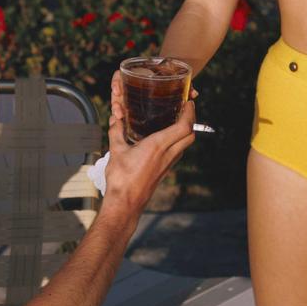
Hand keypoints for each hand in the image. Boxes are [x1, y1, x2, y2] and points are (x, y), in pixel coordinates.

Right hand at [102, 71, 195, 213]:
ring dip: (186, 131)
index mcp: (157, 146)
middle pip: (190, 135)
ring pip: (185, 144)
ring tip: (177, 120)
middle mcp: (167, 154)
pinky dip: (178, 142)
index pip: (184, 127)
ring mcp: (168, 164)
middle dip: (191, 120)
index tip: (189, 102)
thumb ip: (116, 132)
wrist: (126, 203)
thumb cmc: (121, 178)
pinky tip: (166, 139)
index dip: (190, 113)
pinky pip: (177, 152)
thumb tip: (115, 119)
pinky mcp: (164, 170)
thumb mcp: (116, 151)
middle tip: (185, 109)